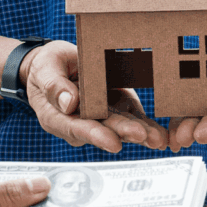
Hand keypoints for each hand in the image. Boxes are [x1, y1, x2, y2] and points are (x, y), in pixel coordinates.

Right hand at [22, 41, 167, 151]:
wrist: (59, 64)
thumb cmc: (47, 67)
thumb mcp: (45, 69)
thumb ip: (54, 86)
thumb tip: (68, 104)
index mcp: (58, 117)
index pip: (77, 128)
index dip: (95, 136)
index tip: (113, 142)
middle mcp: (82, 122)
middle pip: (104, 130)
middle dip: (124, 134)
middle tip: (142, 136)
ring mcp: (101, 117)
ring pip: (122, 128)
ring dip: (141, 134)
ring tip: (157, 139)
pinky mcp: (118, 110)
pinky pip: (134, 120)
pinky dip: (148, 127)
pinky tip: (161, 134)